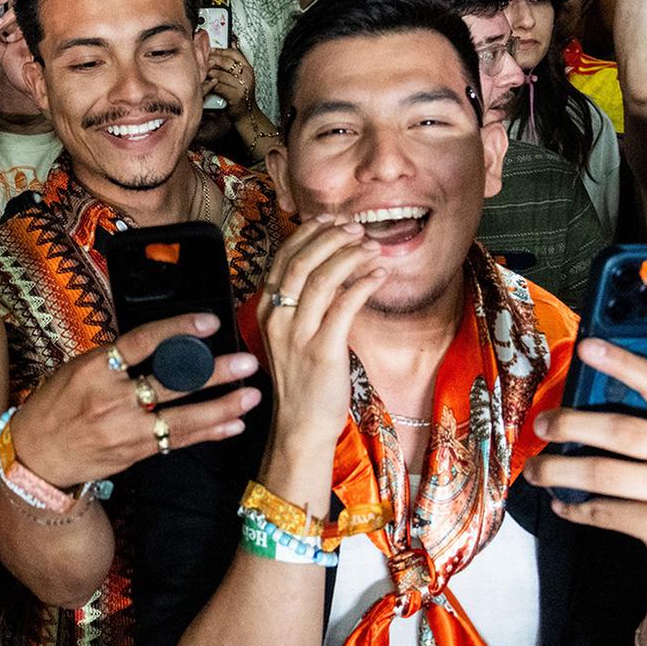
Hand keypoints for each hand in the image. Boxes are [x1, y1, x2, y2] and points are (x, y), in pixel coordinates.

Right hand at [11, 313, 263, 487]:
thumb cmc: (56, 405)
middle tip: (247, 363)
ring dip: (221, 407)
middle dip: (214, 373)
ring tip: (251, 396)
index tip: (210, 321)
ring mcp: (124, 430)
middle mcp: (111, 399)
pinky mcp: (134, 453)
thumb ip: (117, 357)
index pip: (141, 342)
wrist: (36, 456)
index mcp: (94, 369)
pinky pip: (178, 441)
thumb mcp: (78, 369)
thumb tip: (165, 340)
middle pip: (171, 382)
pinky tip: (232, 424)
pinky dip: (208, 433)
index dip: (178, 329)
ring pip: (182, 418)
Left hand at [206, 45, 255, 119]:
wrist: (247, 114)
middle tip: (202, 62)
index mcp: (248, 68)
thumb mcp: (241, 77)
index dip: (220, 51)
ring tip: (201, 73)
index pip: (234, 53)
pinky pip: (218, 87)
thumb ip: (235, 64)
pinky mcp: (235, 96)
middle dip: (211, 61)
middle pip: (225, 62)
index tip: (210, 50)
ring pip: (220, 74)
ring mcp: (241, 86)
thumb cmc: (241, 95)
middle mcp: (246, 75)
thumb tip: (230, 45)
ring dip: (208, 73)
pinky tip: (205, 84)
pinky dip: (210, 85)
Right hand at [257, 217, 387, 439]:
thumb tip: (332, 266)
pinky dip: (363, 284)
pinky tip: (379, 275)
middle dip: (331, 238)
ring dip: (350, 256)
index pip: (283, 258)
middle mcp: (277, 318)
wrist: (301, 425)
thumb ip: (305, 302)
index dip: (308, 233)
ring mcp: (298, 335)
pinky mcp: (322, 352)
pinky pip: (344, 307)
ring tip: (371, 246)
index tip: (332, 220)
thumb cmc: (303, 380)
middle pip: (300, 262)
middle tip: (356, 228)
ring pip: (321, 279)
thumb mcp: (293, 335)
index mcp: (267, 310)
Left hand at [526, 339, 646, 585]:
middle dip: (571, 426)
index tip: (587, 347)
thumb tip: (587, 394)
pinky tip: (562, 503)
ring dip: (559, 471)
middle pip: (622, 431)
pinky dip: (575, 508)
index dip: (623, 365)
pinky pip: (606, 513)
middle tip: (541, 426)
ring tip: (535, 469)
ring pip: (605, 475)